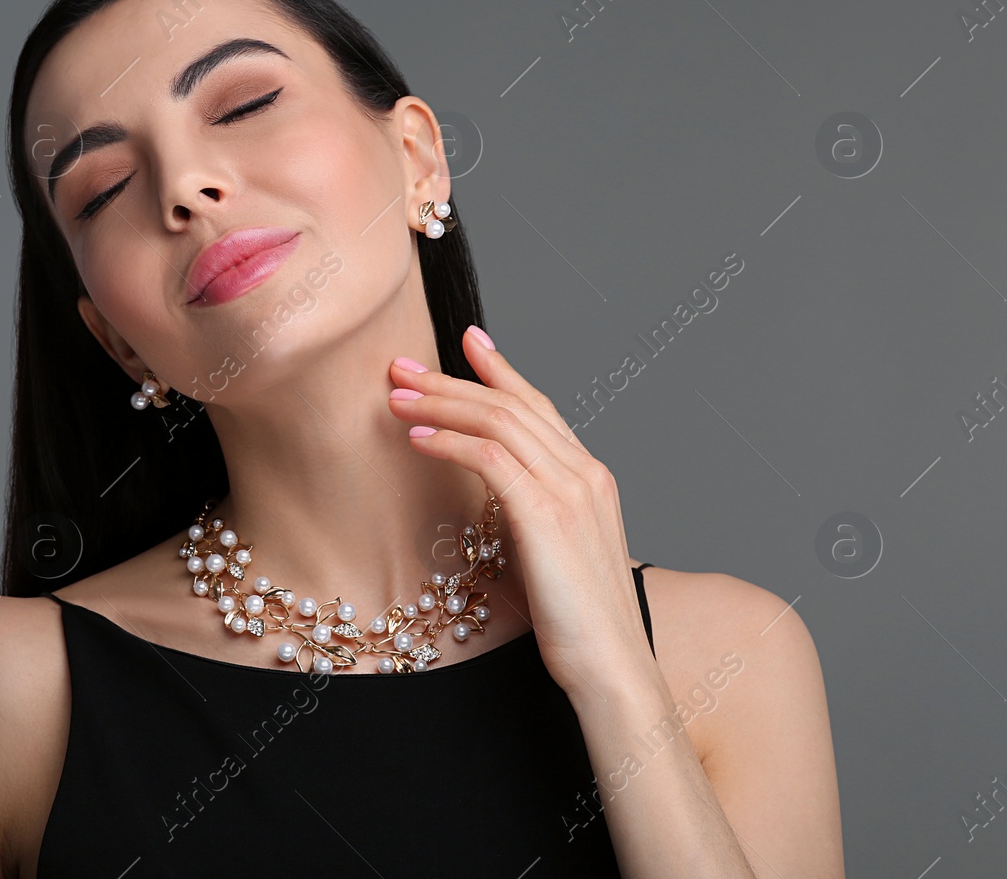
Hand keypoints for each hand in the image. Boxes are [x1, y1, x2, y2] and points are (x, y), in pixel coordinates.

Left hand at [387, 327, 655, 700]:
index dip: (501, 369)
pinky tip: (416, 439)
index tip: (469, 340)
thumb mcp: (550, 555)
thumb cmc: (577, 624)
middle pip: (510, 405)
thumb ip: (528, 516)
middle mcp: (584, 473)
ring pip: (497, 421)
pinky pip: (490, 458)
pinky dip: (449, 441)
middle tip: (402, 365)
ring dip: (440, 404)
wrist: (611, 667)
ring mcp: (570, 490)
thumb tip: (489, 501)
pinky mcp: (547, 514)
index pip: (538, 406)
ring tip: (395, 397)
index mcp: (589, 479)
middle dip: (451, 380)